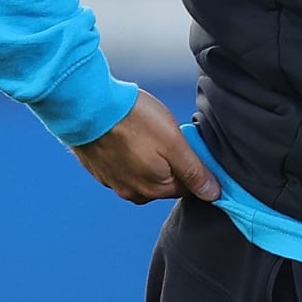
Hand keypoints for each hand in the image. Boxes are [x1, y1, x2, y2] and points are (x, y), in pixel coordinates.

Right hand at [71, 88, 221, 204]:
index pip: (187, 187)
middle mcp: (133, 192)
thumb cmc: (134, 120)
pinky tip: (129, 136)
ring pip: (143, 175)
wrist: (87, 106)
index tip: (189, 143)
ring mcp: (113, 182)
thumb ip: (194, 171)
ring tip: (146, 133)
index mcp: (155, 189)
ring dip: (150, 160)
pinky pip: (124, 168)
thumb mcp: (173, 142)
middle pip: (165, 183)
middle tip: (167, 135)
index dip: (193, 165)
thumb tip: (213, 195)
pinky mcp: (99, 170)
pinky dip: (130, 156)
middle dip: (171, 163)